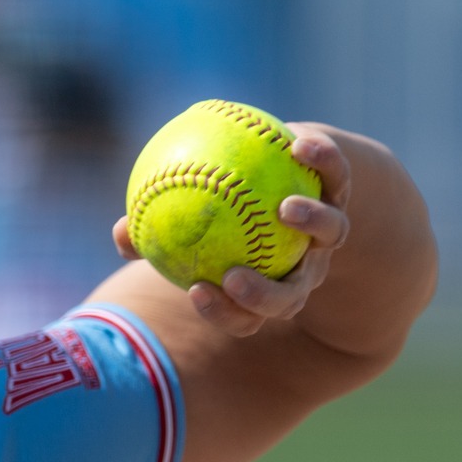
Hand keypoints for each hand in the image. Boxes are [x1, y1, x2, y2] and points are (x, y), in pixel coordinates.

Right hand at [113, 128, 352, 337]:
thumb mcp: (186, 218)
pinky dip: (321, 161)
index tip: (196, 291)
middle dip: (265, 296)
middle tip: (234, 276)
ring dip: (311, 223)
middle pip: (292, 296)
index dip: (226, 313)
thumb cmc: (223, 202)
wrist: (287, 166)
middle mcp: (301, 266)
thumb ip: (155, 232)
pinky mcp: (342, 187)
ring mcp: (326, 231)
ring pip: (331, 236)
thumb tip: (120, 234)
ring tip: (285, 208)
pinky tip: (297, 145)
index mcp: (265, 284)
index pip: (247, 316)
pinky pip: (336, 174)